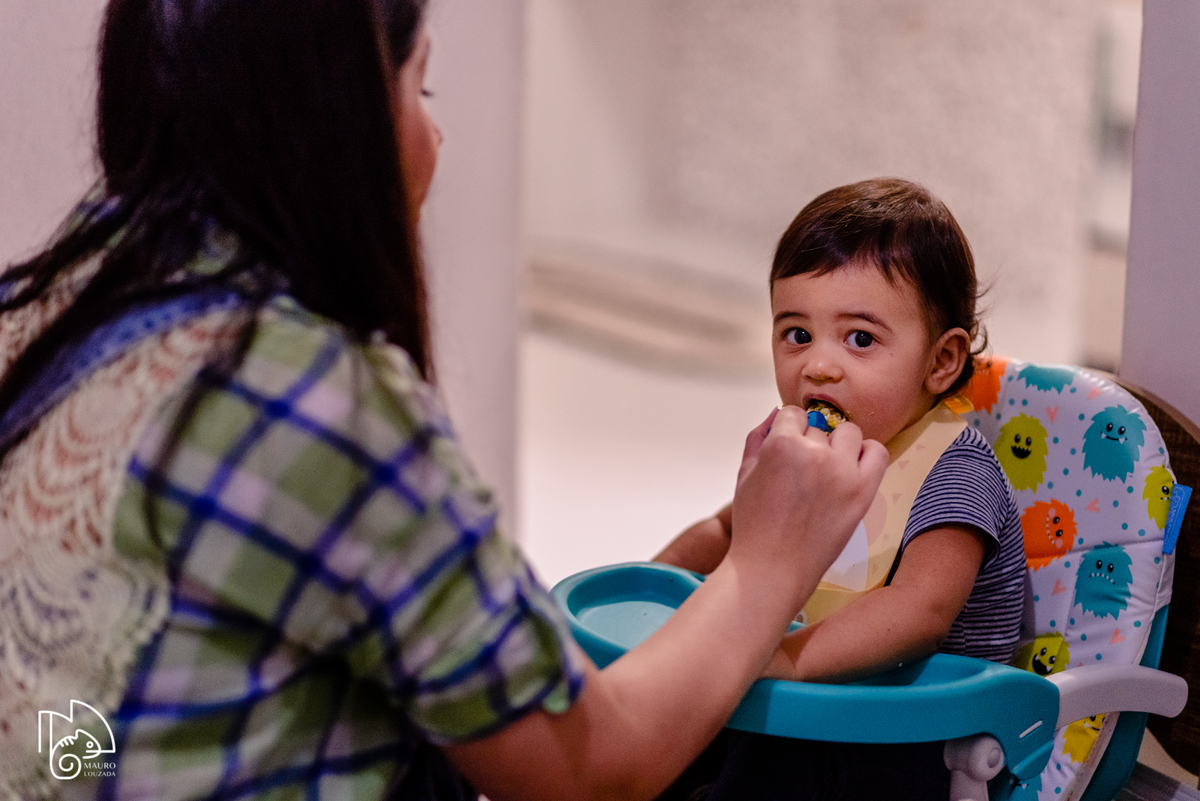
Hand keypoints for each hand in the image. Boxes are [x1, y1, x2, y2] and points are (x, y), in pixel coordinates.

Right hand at [727, 405, 887, 610]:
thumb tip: (775, 415)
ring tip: (826, 469)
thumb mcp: (744, 474)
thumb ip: (757, 437)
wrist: (773, 568)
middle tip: (801, 471)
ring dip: (838, 444)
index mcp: (782, 445)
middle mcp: (815, 453)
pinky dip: (866, 453)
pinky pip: (877, 453)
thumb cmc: (755, 526)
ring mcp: (842, 471)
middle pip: (819, 426)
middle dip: (809, 442)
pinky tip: (851, 468)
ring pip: (849, 433)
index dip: (787, 430)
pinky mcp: (862, 491)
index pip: (792, 413)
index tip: (786, 448)